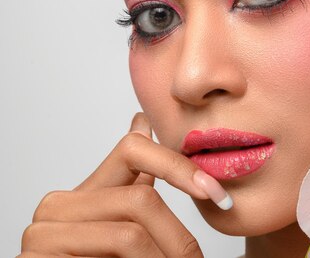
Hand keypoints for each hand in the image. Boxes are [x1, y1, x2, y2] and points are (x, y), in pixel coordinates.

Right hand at [18, 112, 231, 256]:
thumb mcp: (124, 228)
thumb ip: (131, 181)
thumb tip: (140, 121)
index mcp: (83, 193)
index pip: (132, 150)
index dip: (176, 165)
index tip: (216, 192)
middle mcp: (57, 206)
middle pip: (140, 199)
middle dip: (178, 237)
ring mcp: (43, 233)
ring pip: (131, 234)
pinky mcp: (38, 257)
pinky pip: (115, 252)